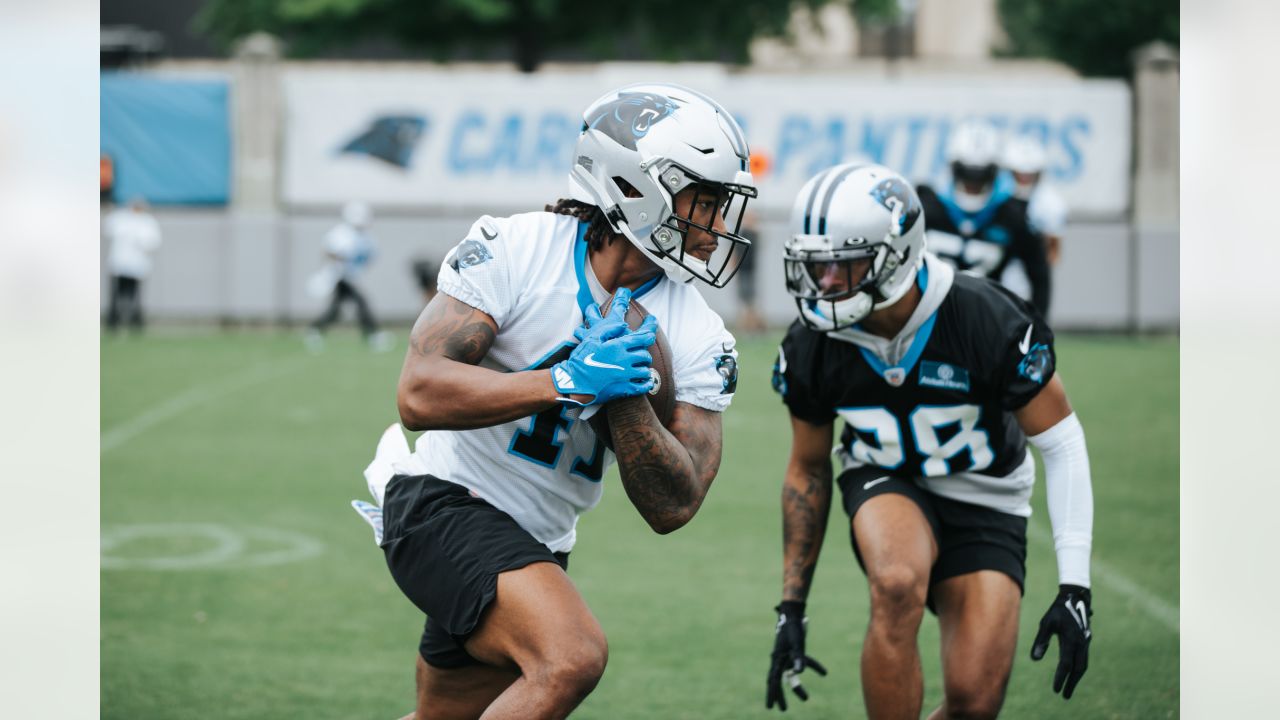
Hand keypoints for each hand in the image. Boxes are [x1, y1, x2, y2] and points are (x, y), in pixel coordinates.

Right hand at [553, 288, 655, 405]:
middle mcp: (624, 360)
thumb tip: (624, 325)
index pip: (642, 338)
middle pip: (645, 355)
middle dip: (644, 355)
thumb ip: (610, 329)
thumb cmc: (581, 359)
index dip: (650, 334)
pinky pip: (642, 387)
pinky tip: (645, 382)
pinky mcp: (623, 389)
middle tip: (641, 356)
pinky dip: (646, 384)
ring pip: (645, 371)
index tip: (651, 334)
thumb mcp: (592, 338)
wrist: (573, 382)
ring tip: (641, 369)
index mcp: (617, 346)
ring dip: (645, 369)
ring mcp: (625, 375)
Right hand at [766, 601, 826, 710]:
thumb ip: (798, 658)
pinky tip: (823, 673)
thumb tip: (799, 673)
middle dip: (781, 695)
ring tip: (805, 698)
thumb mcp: (796, 643)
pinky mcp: (794, 652)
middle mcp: (780, 660)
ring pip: (789, 675)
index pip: (773, 681)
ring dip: (796, 686)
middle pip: (778, 681)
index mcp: (777, 660)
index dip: (772, 694)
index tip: (771, 707)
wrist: (791, 614)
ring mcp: (786, 656)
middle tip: (782, 710)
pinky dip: (812, 667)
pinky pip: (802, 662)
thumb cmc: (792, 628)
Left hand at [1031, 585, 1092, 698]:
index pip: (1065, 664)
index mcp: (1071, 639)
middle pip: (1078, 668)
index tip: (1055, 689)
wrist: (1075, 598)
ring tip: (1068, 689)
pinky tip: (1072, 675)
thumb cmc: (1057, 610)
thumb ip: (1041, 640)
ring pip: (1083, 665)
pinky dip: (1078, 669)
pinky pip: (1084, 659)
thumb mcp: (1046, 623)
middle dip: (1071, 683)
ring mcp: (1085, 642)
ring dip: (1076, 678)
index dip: (1060, 678)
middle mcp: (1081, 643)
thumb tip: (1035, 659)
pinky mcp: (1086, 641)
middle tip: (1064, 696)